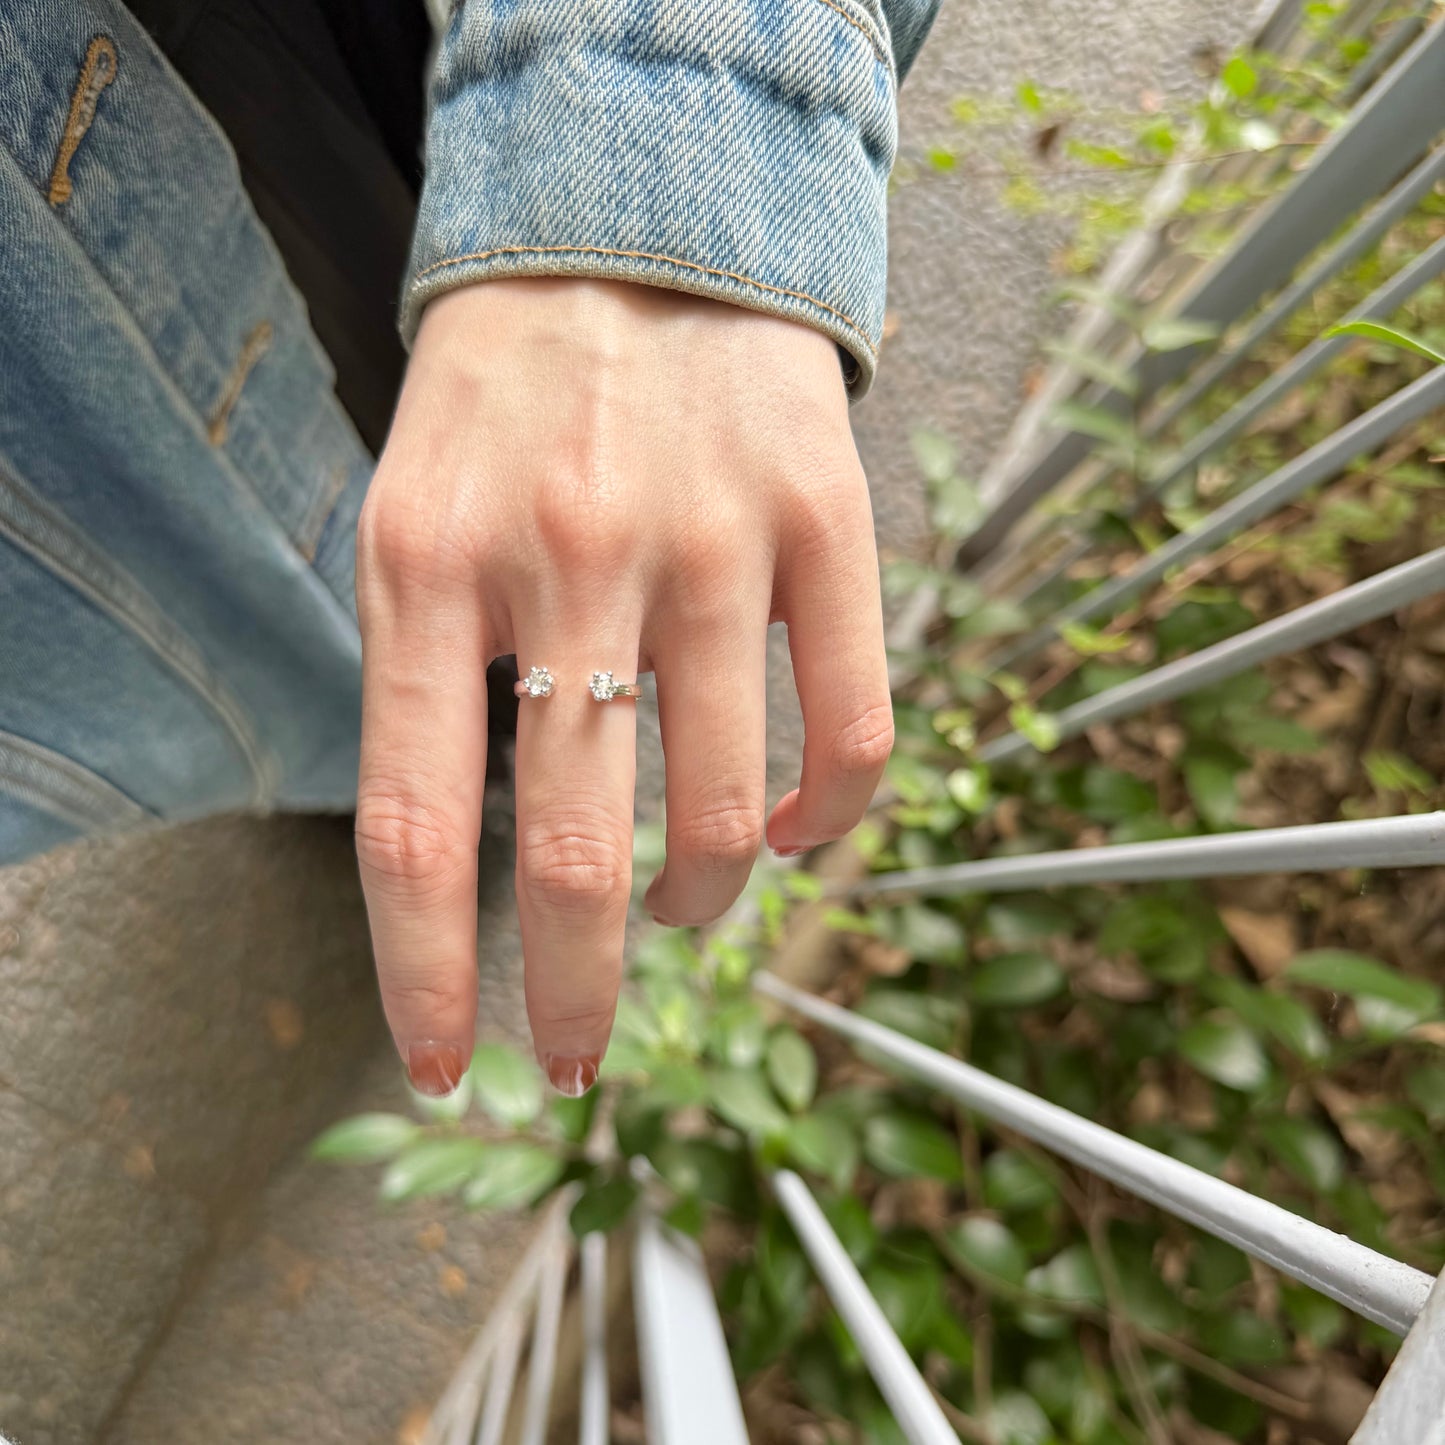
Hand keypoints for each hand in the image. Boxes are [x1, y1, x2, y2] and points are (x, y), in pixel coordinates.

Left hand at [353, 279, 892, 1095]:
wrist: (636, 224)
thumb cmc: (508, 402)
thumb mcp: (414, 516)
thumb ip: (432, 678)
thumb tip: (491, 869)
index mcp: (427, 563)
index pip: (417, 828)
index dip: (429, 977)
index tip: (454, 1064)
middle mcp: (568, 556)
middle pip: (579, 853)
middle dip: (580, 992)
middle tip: (581, 1057)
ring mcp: (708, 538)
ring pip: (729, 814)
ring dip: (702, 898)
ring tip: (686, 899)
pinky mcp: (826, 522)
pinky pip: (855, 735)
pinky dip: (827, 819)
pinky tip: (794, 824)